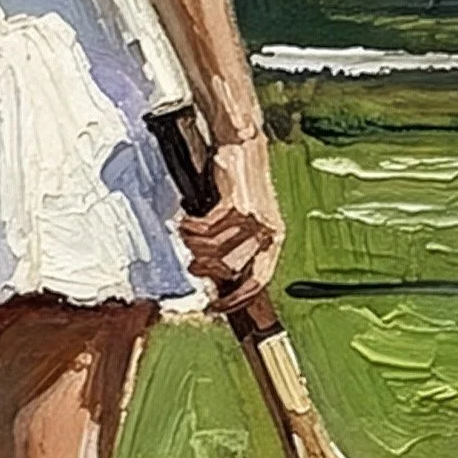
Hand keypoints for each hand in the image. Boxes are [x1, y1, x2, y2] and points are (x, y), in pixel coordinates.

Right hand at [181, 136, 282, 302]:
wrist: (242, 150)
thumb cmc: (240, 189)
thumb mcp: (244, 223)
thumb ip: (236, 249)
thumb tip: (216, 281)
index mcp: (274, 240)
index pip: (258, 280)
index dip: (236, 298)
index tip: (216, 307)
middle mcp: (267, 231)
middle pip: (231, 269)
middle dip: (206, 270)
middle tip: (192, 263)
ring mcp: (252, 218)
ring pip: (214, 249)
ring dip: (194, 245)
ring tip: (186, 236)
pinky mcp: (235, 203)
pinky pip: (205, 228)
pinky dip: (189, 228)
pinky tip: (184, 222)